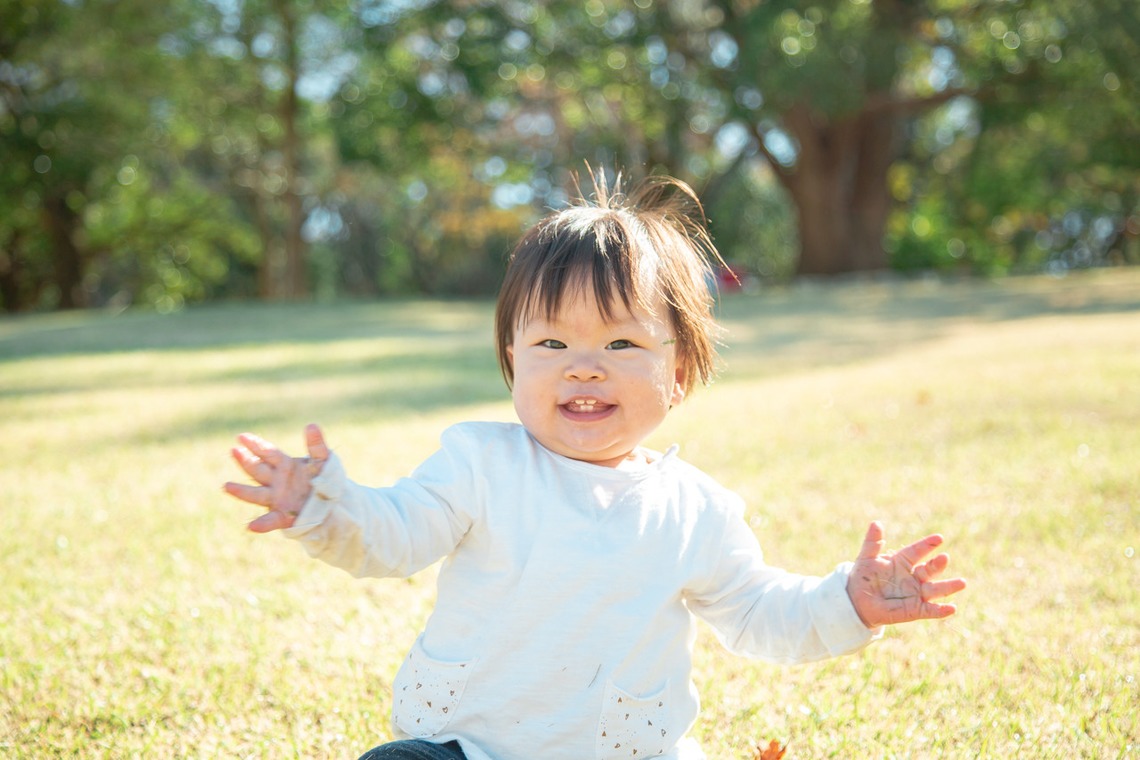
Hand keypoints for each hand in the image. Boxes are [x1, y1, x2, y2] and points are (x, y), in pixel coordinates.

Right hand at [224, 424, 329, 532]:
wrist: (332, 501)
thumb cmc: (324, 477)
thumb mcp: (323, 459)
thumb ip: (316, 445)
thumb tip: (311, 425)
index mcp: (284, 465)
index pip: (267, 453)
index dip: (255, 445)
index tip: (242, 437)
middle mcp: (276, 481)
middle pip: (258, 470)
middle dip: (246, 461)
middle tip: (234, 451)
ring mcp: (277, 499)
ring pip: (256, 494)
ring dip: (242, 491)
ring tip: (227, 486)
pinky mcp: (284, 516)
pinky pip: (271, 520)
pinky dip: (262, 524)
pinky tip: (251, 526)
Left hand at [846, 521, 965, 628]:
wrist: (857, 600)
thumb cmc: (864, 576)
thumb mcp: (866, 558)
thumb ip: (873, 542)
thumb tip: (876, 523)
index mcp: (903, 561)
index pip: (917, 551)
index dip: (927, 545)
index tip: (939, 538)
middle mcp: (914, 576)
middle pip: (930, 569)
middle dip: (938, 564)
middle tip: (945, 558)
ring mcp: (916, 593)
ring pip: (936, 590)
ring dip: (949, 586)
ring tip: (962, 582)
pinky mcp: (916, 610)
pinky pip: (930, 611)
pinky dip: (941, 610)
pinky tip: (952, 608)